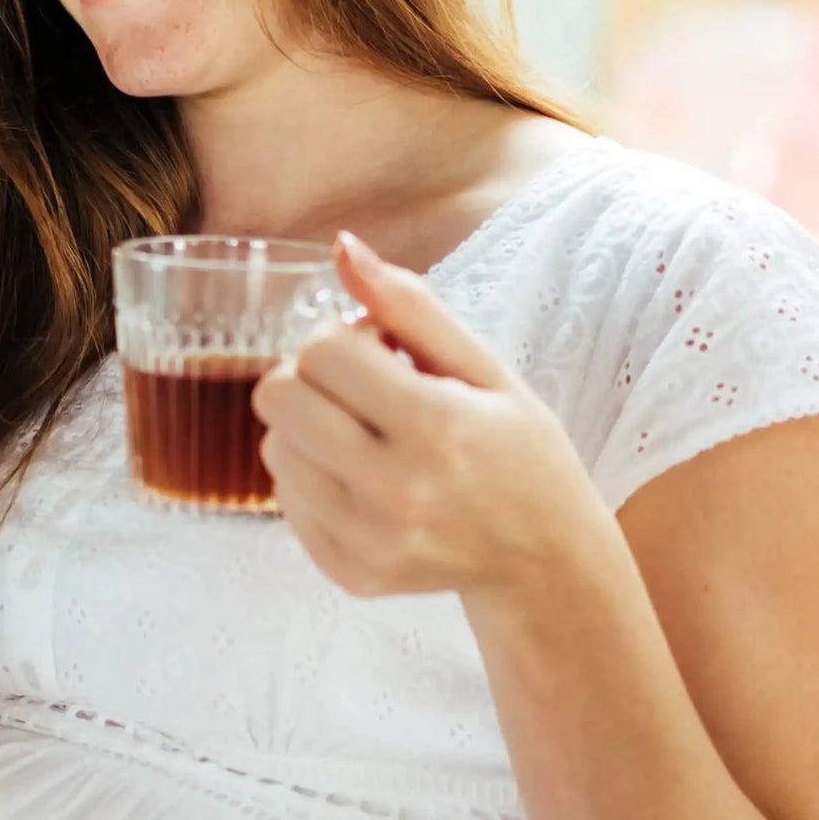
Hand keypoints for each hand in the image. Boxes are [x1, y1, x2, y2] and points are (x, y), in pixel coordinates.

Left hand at [249, 230, 612, 604]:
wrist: (545, 560)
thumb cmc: (519, 452)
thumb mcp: (484, 367)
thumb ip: (410, 305)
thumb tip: (343, 247)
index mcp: (435, 426)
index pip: (322, 351)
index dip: (343, 337)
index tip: (380, 352)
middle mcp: (395, 490)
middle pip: (277, 398)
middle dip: (311, 378)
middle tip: (359, 390)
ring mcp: (367, 539)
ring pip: (273, 448)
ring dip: (307, 429)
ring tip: (364, 436)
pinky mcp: (349, 571)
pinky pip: (285, 499)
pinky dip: (313, 479)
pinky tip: (362, 479)